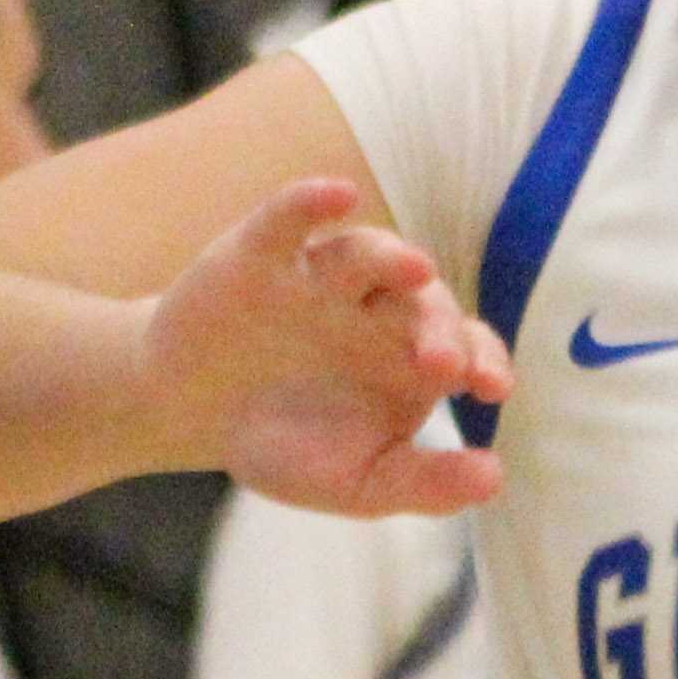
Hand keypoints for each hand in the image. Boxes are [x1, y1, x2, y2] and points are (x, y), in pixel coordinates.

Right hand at [143, 177, 508, 519]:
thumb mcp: (356, 482)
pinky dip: (311, 201)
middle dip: (436, 326)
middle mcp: (374, 307)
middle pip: (421, 300)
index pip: (466, 344)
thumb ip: (424, 484)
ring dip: (391, 258)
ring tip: (417, 269)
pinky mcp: (260, 254)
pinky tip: (339, 194)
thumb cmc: (282, 444)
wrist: (183, 413)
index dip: (484, 358)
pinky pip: (289, 217)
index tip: (491, 389)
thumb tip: (494, 482)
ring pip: (365, 254)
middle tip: (443, 362)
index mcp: (408, 355)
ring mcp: (318, 276)